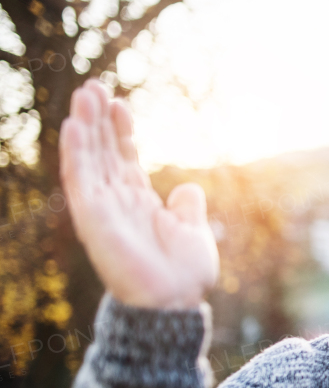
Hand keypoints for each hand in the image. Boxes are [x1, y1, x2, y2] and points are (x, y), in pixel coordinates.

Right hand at [60, 80, 218, 309]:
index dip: (120, 131)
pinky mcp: (92, 218)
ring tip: (85, 94)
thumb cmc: (184, 274)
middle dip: (98, 120)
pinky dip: (77, 153)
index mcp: (139, 203)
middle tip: (94, 86)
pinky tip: (75, 126)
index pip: (123, 159)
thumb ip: (187, 209)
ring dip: (85, 126)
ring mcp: (102, 208)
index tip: (121, 104)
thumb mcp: (193, 232)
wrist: (176, 301)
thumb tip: (188, 188)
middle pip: (102, 152)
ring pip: (88, 159)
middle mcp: (117, 202)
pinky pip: (80, 180)